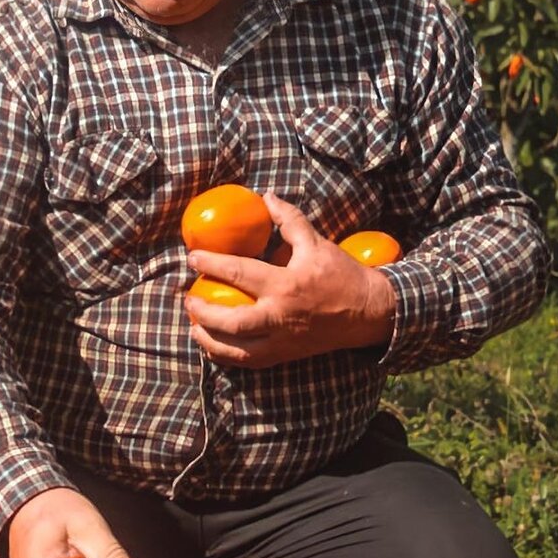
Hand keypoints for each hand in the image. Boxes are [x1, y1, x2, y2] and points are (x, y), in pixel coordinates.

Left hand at [183, 191, 396, 368]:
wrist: (368, 312)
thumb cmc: (340, 274)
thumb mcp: (316, 243)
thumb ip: (289, 220)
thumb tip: (266, 196)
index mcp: (287, 285)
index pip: (240, 273)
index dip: (212, 264)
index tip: (192, 257)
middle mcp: (281, 317)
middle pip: (233, 322)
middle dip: (204, 312)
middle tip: (188, 300)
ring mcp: (283, 341)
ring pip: (238, 351)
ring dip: (210, 341)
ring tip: (193, 328)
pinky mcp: (285, 355)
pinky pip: (249, 362)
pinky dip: (227, 357)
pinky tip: (213, 346)